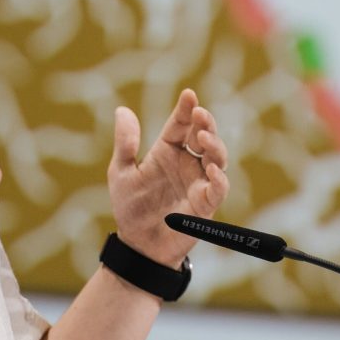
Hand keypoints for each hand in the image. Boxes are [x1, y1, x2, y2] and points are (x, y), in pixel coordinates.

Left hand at [108, 89, 229, 265]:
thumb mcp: (120, 172)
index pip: (180, 125)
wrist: (137, 244)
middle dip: (206, 123)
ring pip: (216, 158)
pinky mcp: (205, 204)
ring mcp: (198, 182)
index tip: (189, 95)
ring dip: (214, 146)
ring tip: (203, 138)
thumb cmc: (130, 207)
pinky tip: (211, 170)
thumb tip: (122, 110)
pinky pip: (218, 189)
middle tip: (200, 114)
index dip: (186, 109)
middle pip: (203, 136)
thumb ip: (125, 144)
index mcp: (167, 151)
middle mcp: (186, 163)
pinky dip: (218, 179)